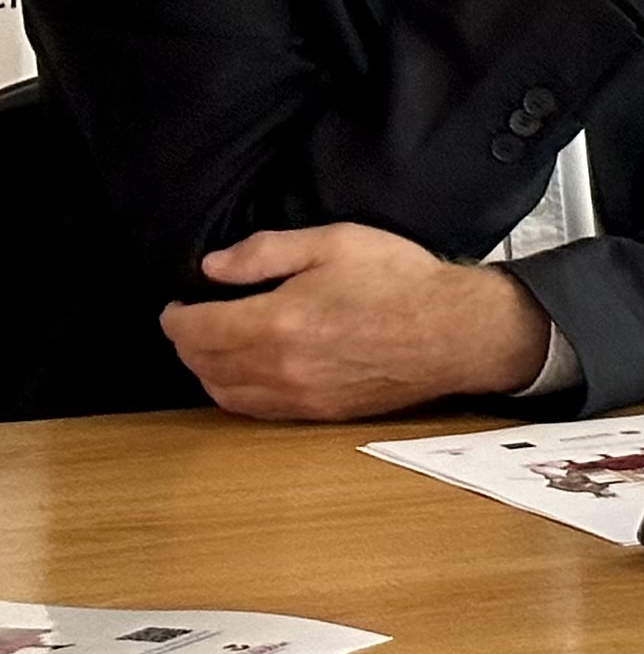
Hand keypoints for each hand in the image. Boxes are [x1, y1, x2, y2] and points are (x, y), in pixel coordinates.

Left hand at [166, 224, 553, 419]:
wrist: (457, 331)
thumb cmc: (403, 282)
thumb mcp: (335, 242)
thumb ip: (267, 252)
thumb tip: (213, 268)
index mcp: (276, 321)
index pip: (194, 328)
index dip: (175, 315)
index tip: (179, 302)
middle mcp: (278, 366)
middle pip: (202, 363)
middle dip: (186, 342)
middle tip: (191, 321)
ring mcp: (298, 395)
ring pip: (223, 393)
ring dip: (206, 371)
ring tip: (212, 348)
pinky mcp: (319, 411)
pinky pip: (256, 410)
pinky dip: (235, 393)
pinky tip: (244, 375)